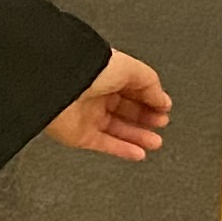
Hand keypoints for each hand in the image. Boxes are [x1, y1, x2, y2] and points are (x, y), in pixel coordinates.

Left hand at [45, 48, 168, 159]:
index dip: (150, 99)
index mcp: (104, 73)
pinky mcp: (78, 134)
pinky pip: (103, 145)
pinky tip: (139, 152)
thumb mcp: (130, 68)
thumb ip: (151, 84)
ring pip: (117, 130)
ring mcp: (85, 114)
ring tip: (155, 141)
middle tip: (161, 123)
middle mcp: (94, 93)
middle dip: (146, 118)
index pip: (133, 89)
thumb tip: (163, 100)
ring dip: (138, 137)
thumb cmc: (87, 69)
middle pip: (126, 110)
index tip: (164, 108)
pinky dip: (122, 150)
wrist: (57, 85)